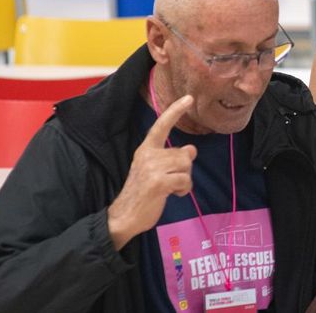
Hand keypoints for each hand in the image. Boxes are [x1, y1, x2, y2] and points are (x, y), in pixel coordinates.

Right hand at [107, 95, 196, 249]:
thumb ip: (172, 158)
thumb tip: (191, 149)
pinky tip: (171, 195)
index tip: (189, 98)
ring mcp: (151, 168)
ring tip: (170, 189)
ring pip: (186, 166)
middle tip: (171, 182)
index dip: (175, 111)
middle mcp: (147, 155)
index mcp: (145, 149)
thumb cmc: (143, 194)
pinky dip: (183, 190)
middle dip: (184, 170)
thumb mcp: (156, 171)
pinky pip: (185, 180)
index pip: (161, 126)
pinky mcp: (158, 182)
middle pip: (184, 154)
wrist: (124, 217)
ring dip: (184, 181)